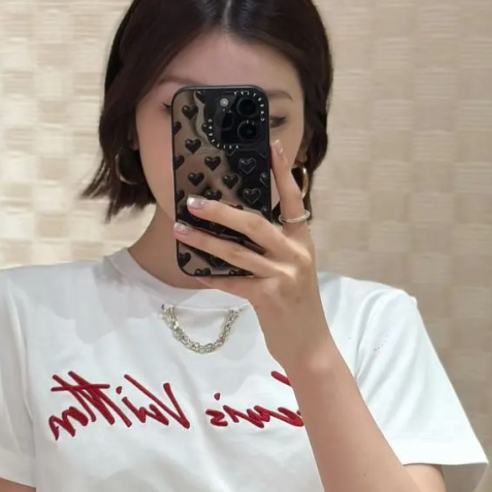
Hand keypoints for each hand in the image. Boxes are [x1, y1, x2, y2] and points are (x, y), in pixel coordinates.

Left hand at [172, 137, 333, 371]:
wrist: (310, 346)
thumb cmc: (297, 306)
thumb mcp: (294, 270)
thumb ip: (274, 248)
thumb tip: (238, 227)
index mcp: (302, 241)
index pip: (292, 199)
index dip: (281, 171)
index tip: (270, 145)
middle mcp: (295, 254)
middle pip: (254, 223)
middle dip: (220, 211)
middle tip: (193, 201)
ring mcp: (282, 276)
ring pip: (237, 252)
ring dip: (205, 240)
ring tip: (181, 230)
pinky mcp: (268, 298)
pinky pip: (232, 281)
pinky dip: (211, 276)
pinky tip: (193, 270)